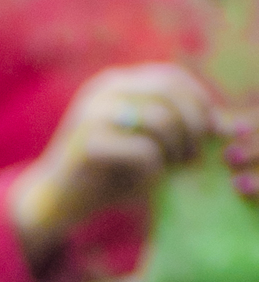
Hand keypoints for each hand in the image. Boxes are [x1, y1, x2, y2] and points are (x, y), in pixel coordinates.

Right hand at [10, 61, 217, 265]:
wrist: (51, 204)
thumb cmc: (103, 178)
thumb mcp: (144, 146)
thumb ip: (179, 131)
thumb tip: (230, 124)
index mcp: (117, 84)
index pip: (172, 77)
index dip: (198, 102)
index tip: (209, 132)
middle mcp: (104, 90)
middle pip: (170, 92)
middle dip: (192, 124)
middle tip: (194, 154)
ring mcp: (92, 114)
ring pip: (160, 119)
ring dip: (176, 148)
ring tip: (174, 169)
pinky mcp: (87, 144)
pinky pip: (142, 151)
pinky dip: (155, 170)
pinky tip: (149, 183)